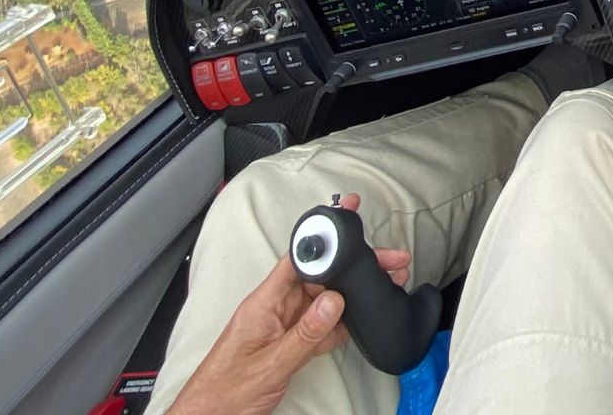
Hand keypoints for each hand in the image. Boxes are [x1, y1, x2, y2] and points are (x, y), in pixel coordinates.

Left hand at [167, 193, 410, 414]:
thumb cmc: (224, 394)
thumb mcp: (269, 365)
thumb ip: (304, 334)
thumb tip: (334, 301)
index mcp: (264, 303)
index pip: (297, 260)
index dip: (324, 237)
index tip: (347, 219)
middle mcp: (275, 308)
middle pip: (320, 276)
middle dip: (352, 265)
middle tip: (388, 259)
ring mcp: (284, 325)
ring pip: (325, 299)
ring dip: (353, 292)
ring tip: (385, 283)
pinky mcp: (291, 344)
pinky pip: (322, 325)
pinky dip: (343, 321)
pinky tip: (363, 318)